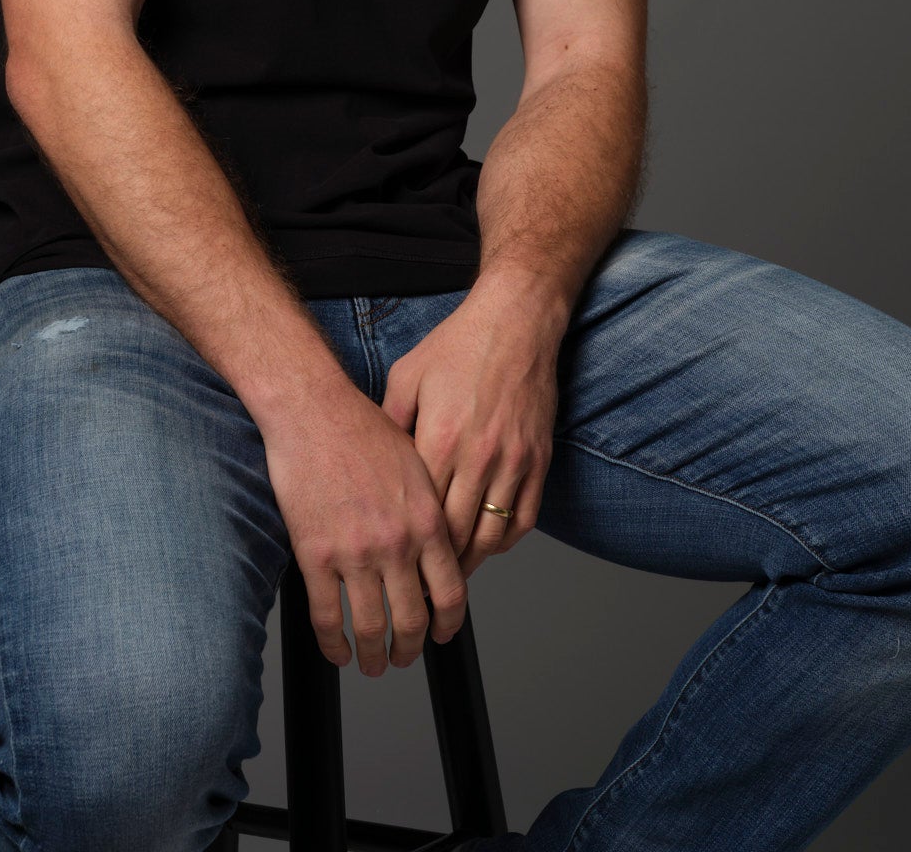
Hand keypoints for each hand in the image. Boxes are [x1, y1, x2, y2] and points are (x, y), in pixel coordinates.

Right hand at [260, 380, 469, 676]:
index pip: (450, 592)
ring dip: (373, 656)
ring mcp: (355, 553)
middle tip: (404, 658)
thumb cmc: (362, 426)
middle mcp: (397, 543)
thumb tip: (439, 545)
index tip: (441, 636)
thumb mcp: (416, 462)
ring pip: (370, 627)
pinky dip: (332, 643)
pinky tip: (336, 651)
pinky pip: (327, 616)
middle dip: (410, 649)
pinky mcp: (315, 555)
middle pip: (413, 619)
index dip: (448, 624)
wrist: (313, 409)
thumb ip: (429, 507)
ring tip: (371, 664)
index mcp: (427, 520)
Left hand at [379, 282, 562, 576]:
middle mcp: (478, 457)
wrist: (517, 321)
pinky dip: (505, 542)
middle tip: (418, 590)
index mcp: (439, 439)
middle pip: (455, 537)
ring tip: (449, 577)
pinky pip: (524, 519)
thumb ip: (389, 424)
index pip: (420, 516)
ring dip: (471, 563)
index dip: (407, 549)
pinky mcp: (538, 460)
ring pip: (492, 537)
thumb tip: (372, 463)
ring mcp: (513, 462)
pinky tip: (487, 545)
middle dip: (435, 570)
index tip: (393, 568)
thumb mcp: (406, 377)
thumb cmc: (458, 345)